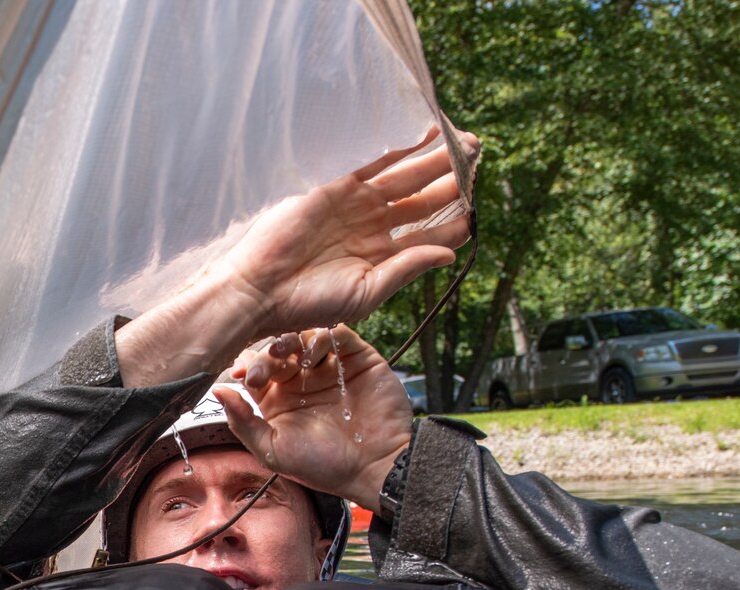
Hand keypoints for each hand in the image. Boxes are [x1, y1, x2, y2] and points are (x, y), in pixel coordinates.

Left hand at [210, 325, 412, 510]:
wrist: (374, 468)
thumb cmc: (324, 466)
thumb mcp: (273, 450)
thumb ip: (243, 422)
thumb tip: (217, 391)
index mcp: (278, 400)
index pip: (256, 371)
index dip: (246, 367)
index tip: (242, 375)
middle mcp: (302, 381)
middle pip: (276, 351)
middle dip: (266, 354)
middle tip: (265, 365)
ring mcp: (330, 369)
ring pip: (304, 338)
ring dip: (291, 341)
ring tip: (287, 355)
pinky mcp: (358, 360)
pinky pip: (338, 336)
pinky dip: (323, 337)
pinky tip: (314, 355)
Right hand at [219, 127, 474, 332]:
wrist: (260, 290)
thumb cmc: (309, 303)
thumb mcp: (366, 293)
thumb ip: (407, 268)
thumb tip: (450, 254)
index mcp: (383, 258)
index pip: (430, 234)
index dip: (457, 221)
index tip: (477, 208)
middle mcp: (373, 228)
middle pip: (423, 199)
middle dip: (452, 181)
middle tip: (479, 160)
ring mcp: (355, 206)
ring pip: (405, 177)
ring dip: (435, 160)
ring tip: (466, 143)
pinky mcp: (336, 188)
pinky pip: (375, 163)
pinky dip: (400, 149)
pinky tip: (427, 135)